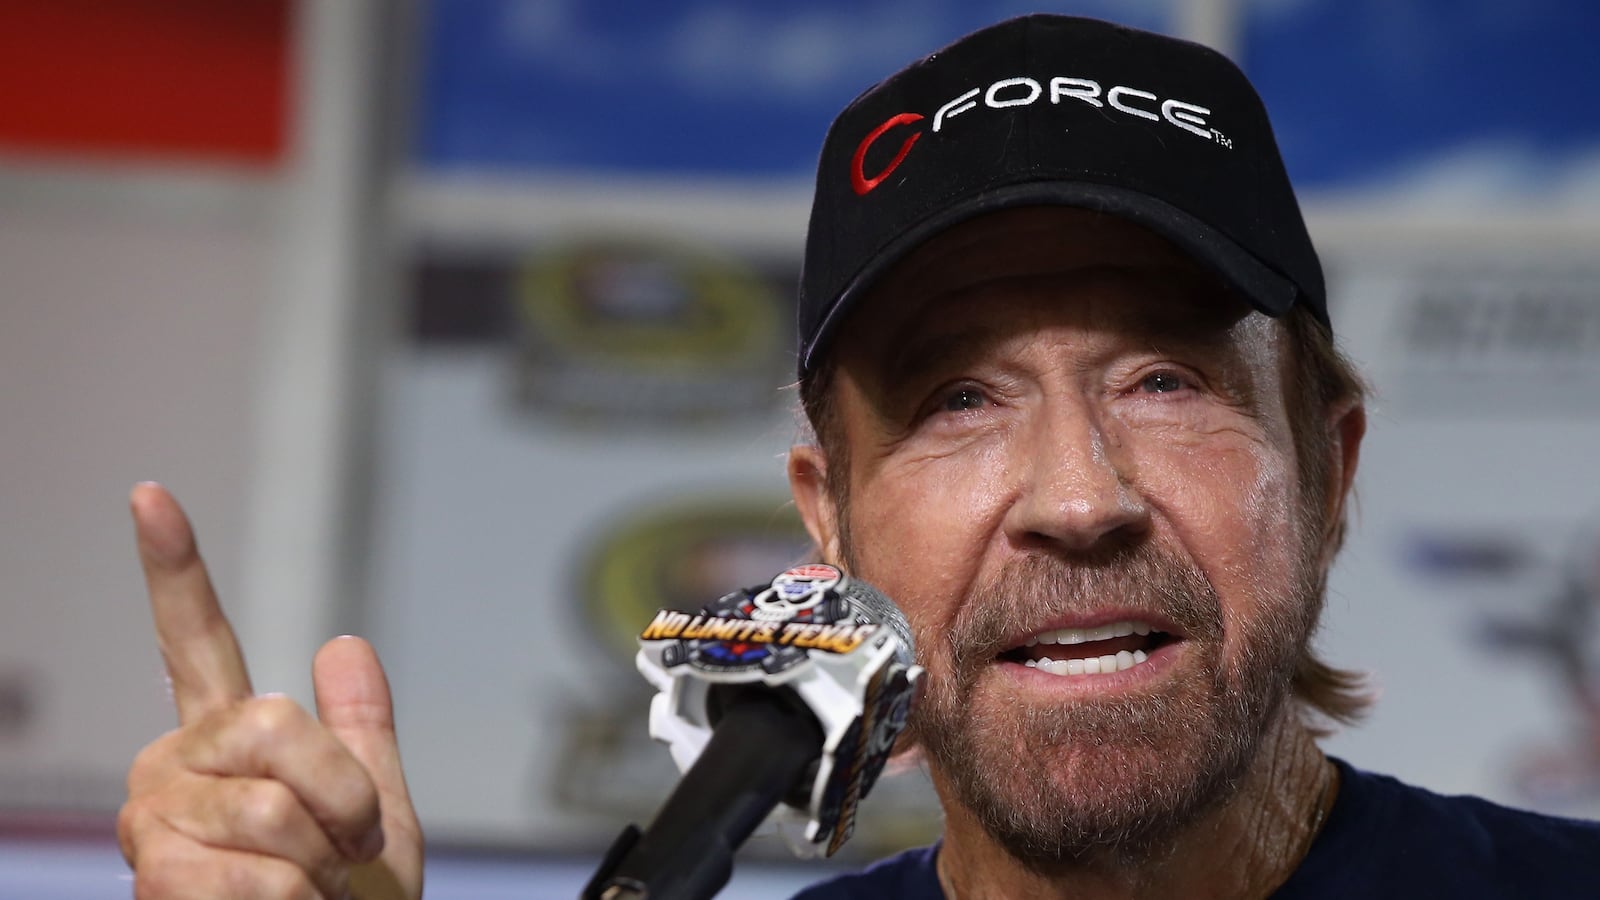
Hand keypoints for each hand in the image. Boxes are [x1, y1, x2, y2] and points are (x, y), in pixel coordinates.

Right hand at [117, 483, 422, 898]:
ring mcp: (157, 829)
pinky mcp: (158, 884)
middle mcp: (175, 771)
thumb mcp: (381, 815)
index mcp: (230, 743)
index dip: (172, 569)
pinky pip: (256, 872)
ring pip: (270, 806)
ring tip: (311, 893)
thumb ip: (359, 734)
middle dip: (342, 795)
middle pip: (272, 725)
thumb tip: (346, 643)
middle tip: (345, 849)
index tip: (149, 495)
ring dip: (322, 860)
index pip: (196, 642)